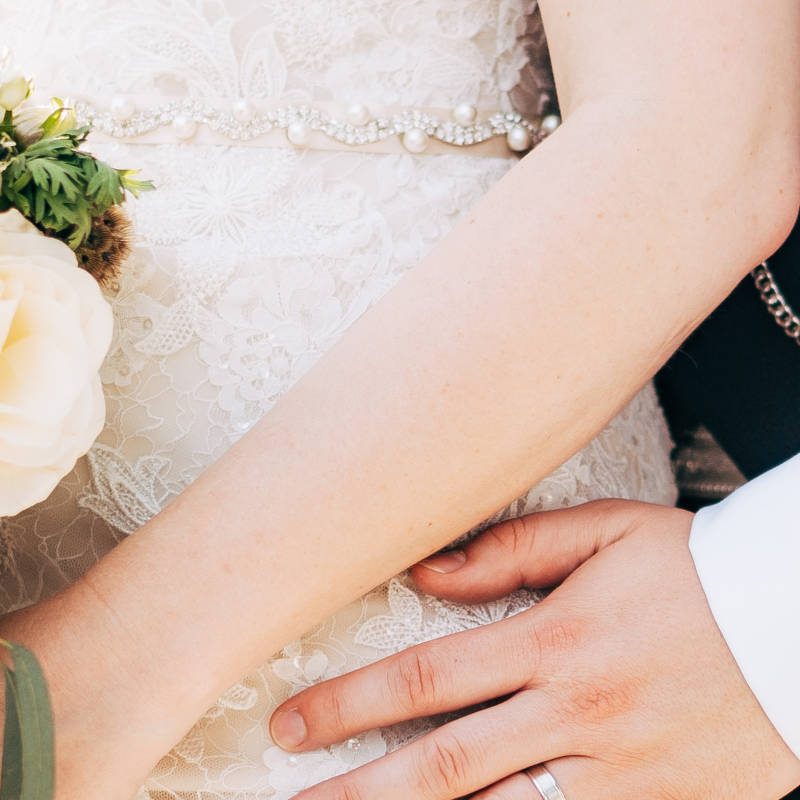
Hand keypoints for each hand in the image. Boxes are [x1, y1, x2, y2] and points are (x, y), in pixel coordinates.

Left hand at [269, 500, 799, 798]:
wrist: (792, 623)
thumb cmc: (694, 571)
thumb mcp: (608, 533)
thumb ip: (513, 547)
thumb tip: (430, 569)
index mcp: (556, 641)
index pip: (427, 677)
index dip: (351, 703)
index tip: (294, 722)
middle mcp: (575, 714)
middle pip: (443, 764)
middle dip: (357, 789)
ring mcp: (615, 773)